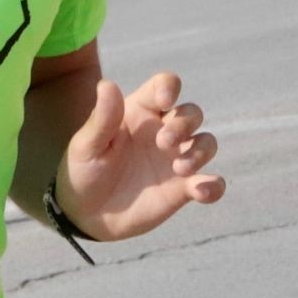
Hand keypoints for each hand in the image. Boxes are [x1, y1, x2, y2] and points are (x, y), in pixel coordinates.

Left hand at [58, 71, 223, 241]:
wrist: (86, 213)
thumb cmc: (83, 170)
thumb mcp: (87, 145)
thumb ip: (102, 117)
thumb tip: (107, 84)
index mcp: (140, 112)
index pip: (165, 86)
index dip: (170, 87)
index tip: (165, 100)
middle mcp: (164, 131)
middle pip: (191, 113)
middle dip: (184, 124)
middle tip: (164, 143)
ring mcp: (176, 159)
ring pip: (207, 143)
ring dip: (201, 151)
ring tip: (180, 168)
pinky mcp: (183, 189)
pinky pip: (211, 183)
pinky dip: (214, 185)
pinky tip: (201, 191)